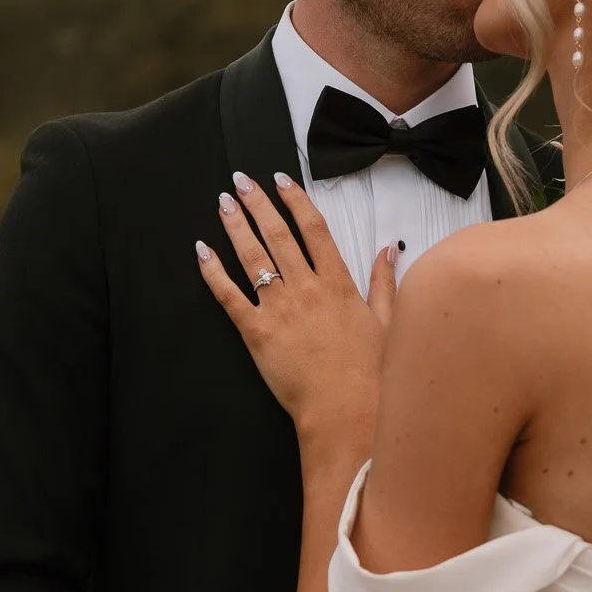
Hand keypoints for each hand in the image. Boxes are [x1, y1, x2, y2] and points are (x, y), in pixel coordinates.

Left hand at [195, 172, 396, 428]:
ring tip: (223, 204)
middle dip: (257, 203)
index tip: (281, 181)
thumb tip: (388, 250)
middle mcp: (306, 288)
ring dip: (236, 226)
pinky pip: (230, 295)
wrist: (345, 410)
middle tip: (241, 182)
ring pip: (253, 256)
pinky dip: (213, 272)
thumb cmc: (369, 373)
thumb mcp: (386, 323)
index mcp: (338, 283)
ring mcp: (280, 308)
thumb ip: (384, 283)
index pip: (313, 229)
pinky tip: (202, 252)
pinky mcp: (257, 332)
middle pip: (278, 234)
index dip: (295, 200)